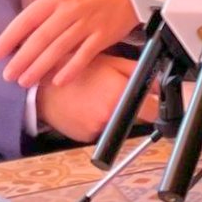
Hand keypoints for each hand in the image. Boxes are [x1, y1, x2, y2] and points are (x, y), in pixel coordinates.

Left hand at [0, 0, 137, 88]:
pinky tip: (58, 81)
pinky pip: (84, 56)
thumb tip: (17, 43)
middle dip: (22, 58)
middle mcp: (70, 9)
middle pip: (41, 37)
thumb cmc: (87, 0)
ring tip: (26, 81)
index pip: (27, 19)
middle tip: (8, 75)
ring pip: (59, 48)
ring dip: (40, 67)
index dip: (9, 38)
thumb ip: (43, 17)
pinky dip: (70, 69)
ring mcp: (88, 23)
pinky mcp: (104, 36)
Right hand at [35, 55, 156, 142]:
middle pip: (135, 118)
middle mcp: (110, 116)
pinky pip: (100, 132)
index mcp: (120, 95)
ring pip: (117, 125)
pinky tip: (87, 109)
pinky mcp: (85, 137)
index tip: (150, 101)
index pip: (151, 111)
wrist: (43, 87)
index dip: (153, 105)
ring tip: (97, 99)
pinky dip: (98, 122)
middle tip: (115, 94)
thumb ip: (139, 72)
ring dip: (113, 115)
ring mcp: (97, 129)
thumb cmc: (75, 71)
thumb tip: (158, 83)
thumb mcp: (112, 63)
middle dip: (131, 107)